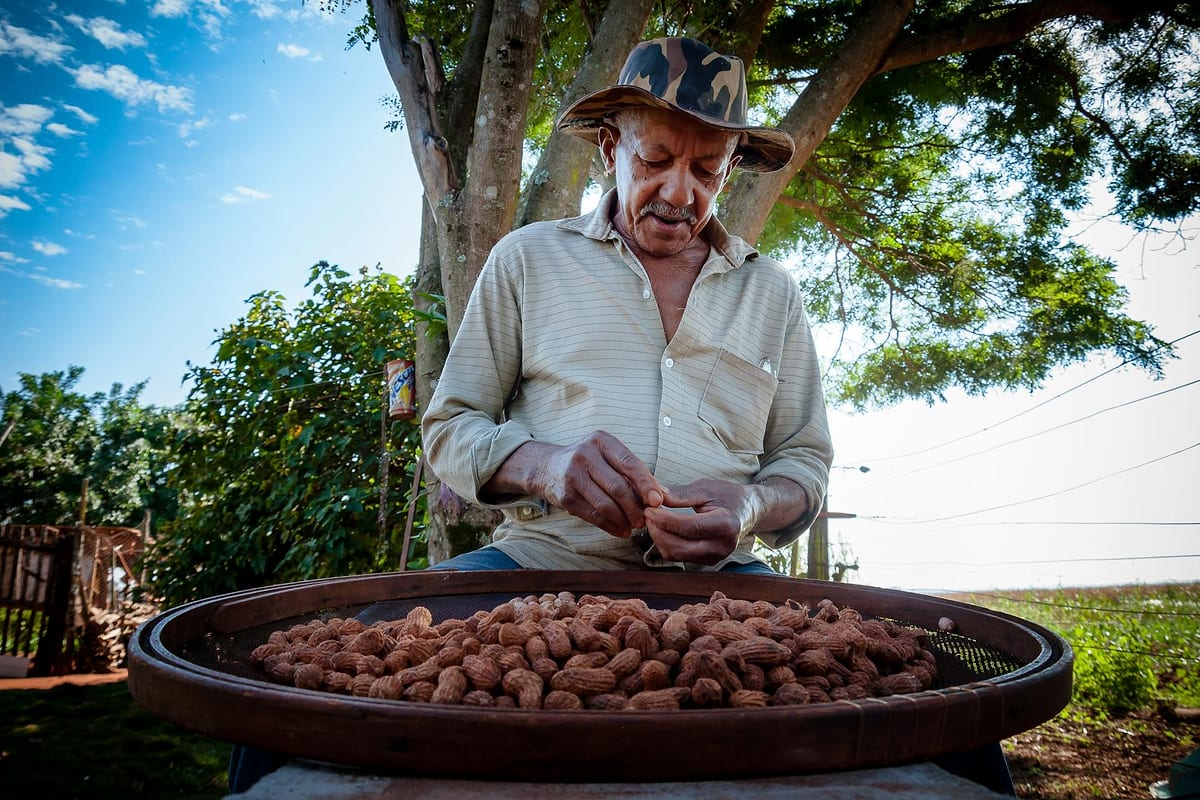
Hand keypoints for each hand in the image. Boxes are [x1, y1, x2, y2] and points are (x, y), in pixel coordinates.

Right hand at [490, 432, 664, 537]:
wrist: (546, 467)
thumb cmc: (587, 462)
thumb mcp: (607, 456)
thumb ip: (633, 472)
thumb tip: (662, 494)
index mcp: (601, 440)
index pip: (629, 463)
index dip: (646, 484)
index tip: (657, 500)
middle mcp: (585, 454)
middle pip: (618, 487)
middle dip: (636, 507)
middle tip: (645, 519)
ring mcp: (572, 475)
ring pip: (606, 504)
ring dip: (624, 519)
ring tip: (634, 526)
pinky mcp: (565, 496)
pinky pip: (593, 516)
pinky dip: (610, 526)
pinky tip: (621, 530)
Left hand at [641, 479, 757, 564]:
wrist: (748, 510)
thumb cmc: (728, 495)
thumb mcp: (706, 489)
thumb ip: (681, 494)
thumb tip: (655, 495)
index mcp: (726, 525)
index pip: (688, 527)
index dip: (665, 520)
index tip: (649, 509)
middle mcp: (722, 546)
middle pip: (680, 547)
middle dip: (658, 531)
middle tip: (647, 514)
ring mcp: (716, 557)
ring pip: (677, 556)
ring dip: (659, 539)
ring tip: (653, 521)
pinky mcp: (708, 561)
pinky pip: (680, 558)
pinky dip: (666, 545)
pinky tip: (662, 530)